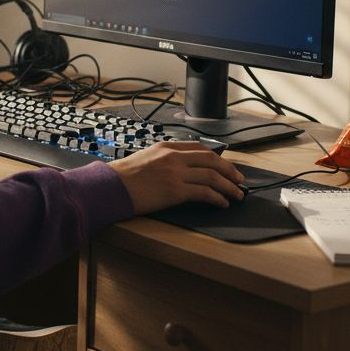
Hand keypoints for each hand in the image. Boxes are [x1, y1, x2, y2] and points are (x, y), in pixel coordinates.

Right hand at [107, 141, 245, 213]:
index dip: (217, 158)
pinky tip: (223, 203)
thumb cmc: (122, 177)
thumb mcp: (145, 159)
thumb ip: (163, 161)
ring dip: (229, 186)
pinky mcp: (175, 191)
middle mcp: (174, 157)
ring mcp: (176, 173)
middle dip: (229, 170)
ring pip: (212, 177)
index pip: (199, 149)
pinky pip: (205, 193)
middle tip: (239, 180)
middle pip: (211, 160)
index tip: (225, 167)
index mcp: (166, 147)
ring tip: (237, 195)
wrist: (110, 186)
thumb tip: (180, 172)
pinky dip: (218, 198)